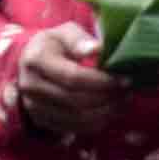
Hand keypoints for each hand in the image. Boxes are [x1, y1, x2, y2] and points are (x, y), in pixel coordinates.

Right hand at [13, 22, 123, 141]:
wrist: (31, 62)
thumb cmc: (55, 43)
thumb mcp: (65, 32)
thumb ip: (80, 39)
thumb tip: (96, 49)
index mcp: (36, 60)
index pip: (72, 77)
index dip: (102, 82)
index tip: (124, 80)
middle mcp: (30, 86)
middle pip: (75, 100)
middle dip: (107, 98)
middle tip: (128, 92)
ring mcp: (33, 106)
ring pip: (75, 118)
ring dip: (105, 112)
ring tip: (123, 101)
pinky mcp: (41, 120)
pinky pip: (72, 128)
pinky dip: (96, 122)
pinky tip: (111, 111)